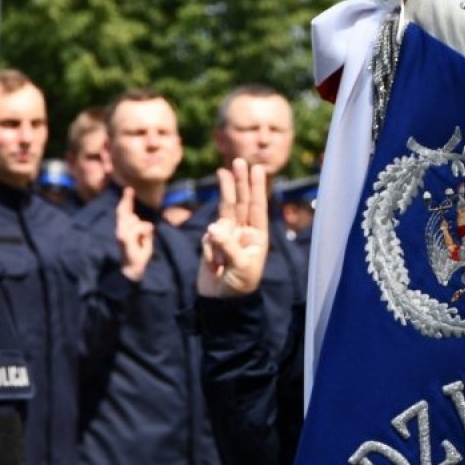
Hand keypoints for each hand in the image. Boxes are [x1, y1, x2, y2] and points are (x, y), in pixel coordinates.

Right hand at [115, 186, 153, 281]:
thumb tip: (143, 221)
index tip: (129, 189)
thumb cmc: (138, 253)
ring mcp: (121, 232)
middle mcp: (120, 229)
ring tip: (141, 242)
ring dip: (145, 230)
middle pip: (128, 213)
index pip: (124, 211)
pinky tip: (141, 243)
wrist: (133, 269)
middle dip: (133, 211)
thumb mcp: (142, 237)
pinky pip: (140, 227)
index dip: (126, 200)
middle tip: (135, 218)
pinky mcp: (124, 237)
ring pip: (138, 221)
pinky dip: (145, 234)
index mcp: (123, 228)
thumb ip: (140, 227)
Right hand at [198, 157, 269, 298]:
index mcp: (257, 237)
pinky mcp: (210, 244)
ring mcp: (226, 237)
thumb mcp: (240, 268)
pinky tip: (215, 267)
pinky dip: (209, 248)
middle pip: (241, 202)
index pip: (257, 208)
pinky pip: (207, 237)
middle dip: (239, 182)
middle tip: (239, 161)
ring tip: (222, 171)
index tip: (258, 169)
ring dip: (224, 191)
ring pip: (224, 211)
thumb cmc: (239, 287)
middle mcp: (243, 233)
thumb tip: (213, 227)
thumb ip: (228, 246)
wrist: (221, 303)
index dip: (257, 188)